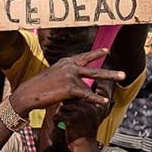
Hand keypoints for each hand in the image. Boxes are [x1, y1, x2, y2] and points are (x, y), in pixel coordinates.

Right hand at [10, 49, 124, 115]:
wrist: (28, 93)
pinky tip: (104, 101)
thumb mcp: (54, 75)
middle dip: (109, 72)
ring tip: (114, 88)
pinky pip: (86, 95)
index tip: (107, 50)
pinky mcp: (70, 88)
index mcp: (66, 62)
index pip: (84, 57)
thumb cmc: (39, 87)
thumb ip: (66, 74)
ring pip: (92, 83)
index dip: (96, 54)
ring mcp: (71, 76)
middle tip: (123, 74)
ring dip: (103, 86)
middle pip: (94, 69)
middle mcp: (70, 66)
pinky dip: (95, 99)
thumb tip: (76, 79)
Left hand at [53, 99, 104, 150]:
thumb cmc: (86, 136)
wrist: (86, 149)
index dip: (71, 104)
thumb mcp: (90, 121)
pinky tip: (57, 123)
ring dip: (60, 114)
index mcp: (93, 108)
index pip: (78, 99)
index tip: (69, 112)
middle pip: (70, 101)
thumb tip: (74, 102)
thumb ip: (85, 110)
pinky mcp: (72, 119)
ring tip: (60, 120)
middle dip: (64, 108)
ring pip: (63, 107)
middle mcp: (87, 108)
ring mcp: (80, 113)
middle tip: (62, 115)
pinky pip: (59, 115)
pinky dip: (56, 120)